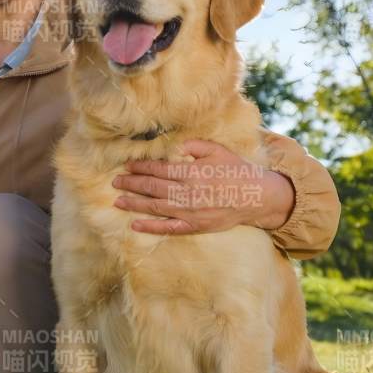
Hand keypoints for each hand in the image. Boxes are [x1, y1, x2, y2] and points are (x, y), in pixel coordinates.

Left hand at [111, 139, 293, 235]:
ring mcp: (190, 211)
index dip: (140, 167)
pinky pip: (168, 228)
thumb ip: (194, 146)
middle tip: (115, 181)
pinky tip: (135, 224)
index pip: (159, 169)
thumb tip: (175, 145)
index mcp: (191, 172)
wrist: (256, 196)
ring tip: (117, 200)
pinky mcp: (194, 225)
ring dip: (134, 203)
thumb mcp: (217, 151)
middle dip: (131, 183)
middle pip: (152, 187)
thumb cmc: (236, 170)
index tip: (127, 165)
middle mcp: (187, 192)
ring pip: (155, 207)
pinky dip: (150, 227)